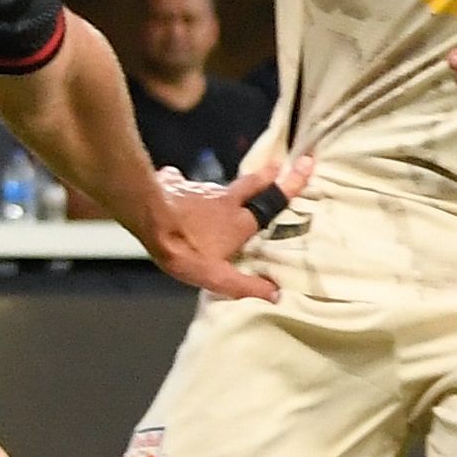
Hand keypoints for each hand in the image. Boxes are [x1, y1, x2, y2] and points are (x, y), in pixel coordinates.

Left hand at [141, 153, 313, 301]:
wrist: (148, 219)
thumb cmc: (184, 249)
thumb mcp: (217, 276)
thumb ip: (245, 285)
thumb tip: (276, 294)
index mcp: (239, 220)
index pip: (273, 201)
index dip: (292, 183)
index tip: (307, 162)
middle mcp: (224, 199)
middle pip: (251, 183)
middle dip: (266, 174)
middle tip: (276, 164)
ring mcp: (199, 190)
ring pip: (216, 186)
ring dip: (223, 187)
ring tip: (222, 191)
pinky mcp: (174, 185)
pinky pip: (179, 182)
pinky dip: (179, 183)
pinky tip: (173, 181)